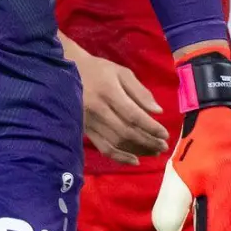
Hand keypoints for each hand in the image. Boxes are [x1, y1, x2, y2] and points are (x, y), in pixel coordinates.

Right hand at [75, 49, 167, 165]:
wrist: (65, 72)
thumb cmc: (97, 70)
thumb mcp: (120, 72)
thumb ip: (140, 91)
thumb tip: (158, 111)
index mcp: (108, 91)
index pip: (133, 115)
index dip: (151, 127)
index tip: (165, 134)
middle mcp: (98, 108)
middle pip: (126, 131)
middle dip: (148, 141)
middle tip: (163, 146)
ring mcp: (89, 121)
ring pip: (116, 142)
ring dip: (137, 150)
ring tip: (153, 152)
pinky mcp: (84, 129)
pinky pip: (103, 147)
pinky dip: (120, 157)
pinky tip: (134, 160)